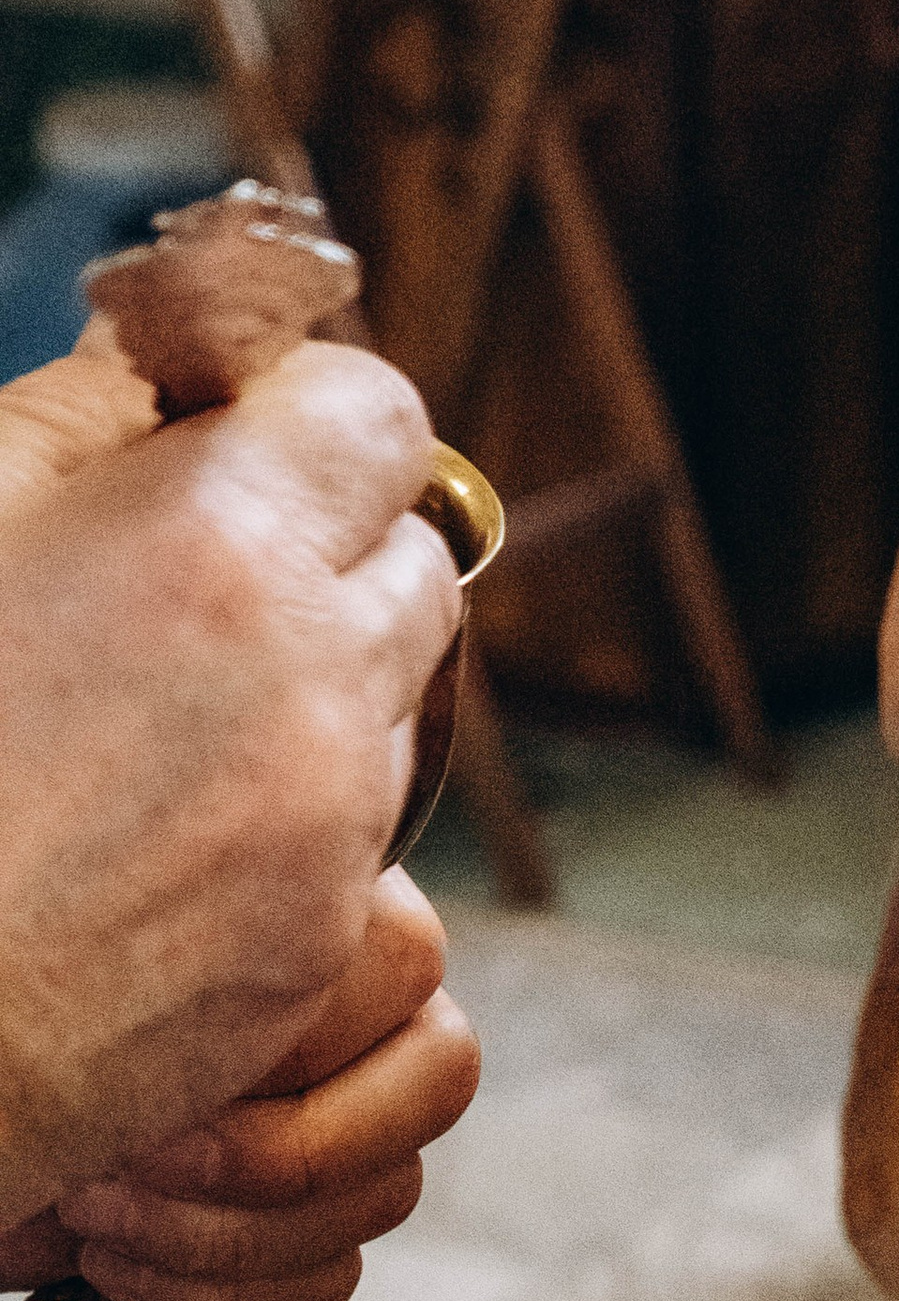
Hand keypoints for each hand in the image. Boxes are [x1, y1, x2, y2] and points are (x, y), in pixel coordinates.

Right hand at [0, 335, 458, 1233]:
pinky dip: (294, 805)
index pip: (380, 415)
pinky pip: (360, 828)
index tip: (243, 437)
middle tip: (196, 574)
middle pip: (416, 558)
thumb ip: (79, 416)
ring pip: (394, 699)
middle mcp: (316, 677)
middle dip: (331, 546)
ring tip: (156, 714)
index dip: (312, 415)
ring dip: (317, 680)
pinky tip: (159, 827)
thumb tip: (166, 364)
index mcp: (222, 542)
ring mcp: (336, 820)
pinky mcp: (327, 936)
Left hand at [0, 871, 478, 1300]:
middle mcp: (372, 1014)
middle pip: (438, 1083)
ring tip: (89, 1210)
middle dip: (275, 1151)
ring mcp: (361, 1129)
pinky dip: (217, 1297)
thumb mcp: (86, 945)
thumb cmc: (22, 1005)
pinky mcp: (320, 1230)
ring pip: (383, 1197)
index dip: (284, 1034)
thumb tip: (260, 971)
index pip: (405, 962)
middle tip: (134, 1159)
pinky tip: (115, 1264)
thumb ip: (206, 954)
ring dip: (220, 1234)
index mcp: (330, 909)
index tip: (153, 1062)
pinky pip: (330, 1279)